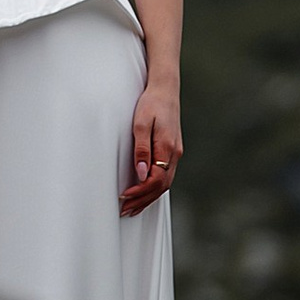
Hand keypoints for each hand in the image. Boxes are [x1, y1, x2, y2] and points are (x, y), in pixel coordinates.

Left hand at [120, 78, 180, 216]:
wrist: (165, 88)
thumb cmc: (151, 103)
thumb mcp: (141, 123)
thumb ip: (141, 149)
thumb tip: (142, 174)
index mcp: (167, 148)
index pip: (155, 180)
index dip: (140, 192)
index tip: (124, 197)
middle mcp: (174, 154)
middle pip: (161, 187)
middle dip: (142, 201)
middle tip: (124, 211)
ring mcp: (175, 153)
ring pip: (164, 184)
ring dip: (148, 198)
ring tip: (132, 208)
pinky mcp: (172, 151)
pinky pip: (165, 176)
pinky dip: (154, 188)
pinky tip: (144, 193)